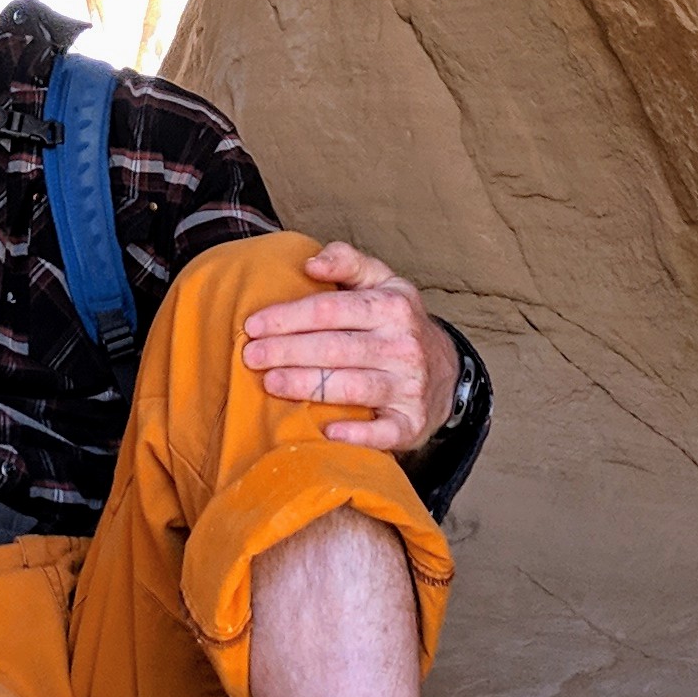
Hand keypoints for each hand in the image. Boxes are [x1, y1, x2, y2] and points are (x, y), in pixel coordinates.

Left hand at [242, 241, 450, 451]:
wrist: (446, 372)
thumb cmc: (396, 323)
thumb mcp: (382, 282)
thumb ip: (347, 262)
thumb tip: (310, 263)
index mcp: (392, 306)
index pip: (331, 309)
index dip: (288, 317)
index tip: (253, 324)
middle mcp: (403, 346)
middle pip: (335, 348)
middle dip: (288, 351)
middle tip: (251, 356)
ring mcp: (409, 387)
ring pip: (351, 387)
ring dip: (307, 386)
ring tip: (270, 383)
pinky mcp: (411, 423)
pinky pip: (383, 432)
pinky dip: (356, 433)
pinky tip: (325, 430)